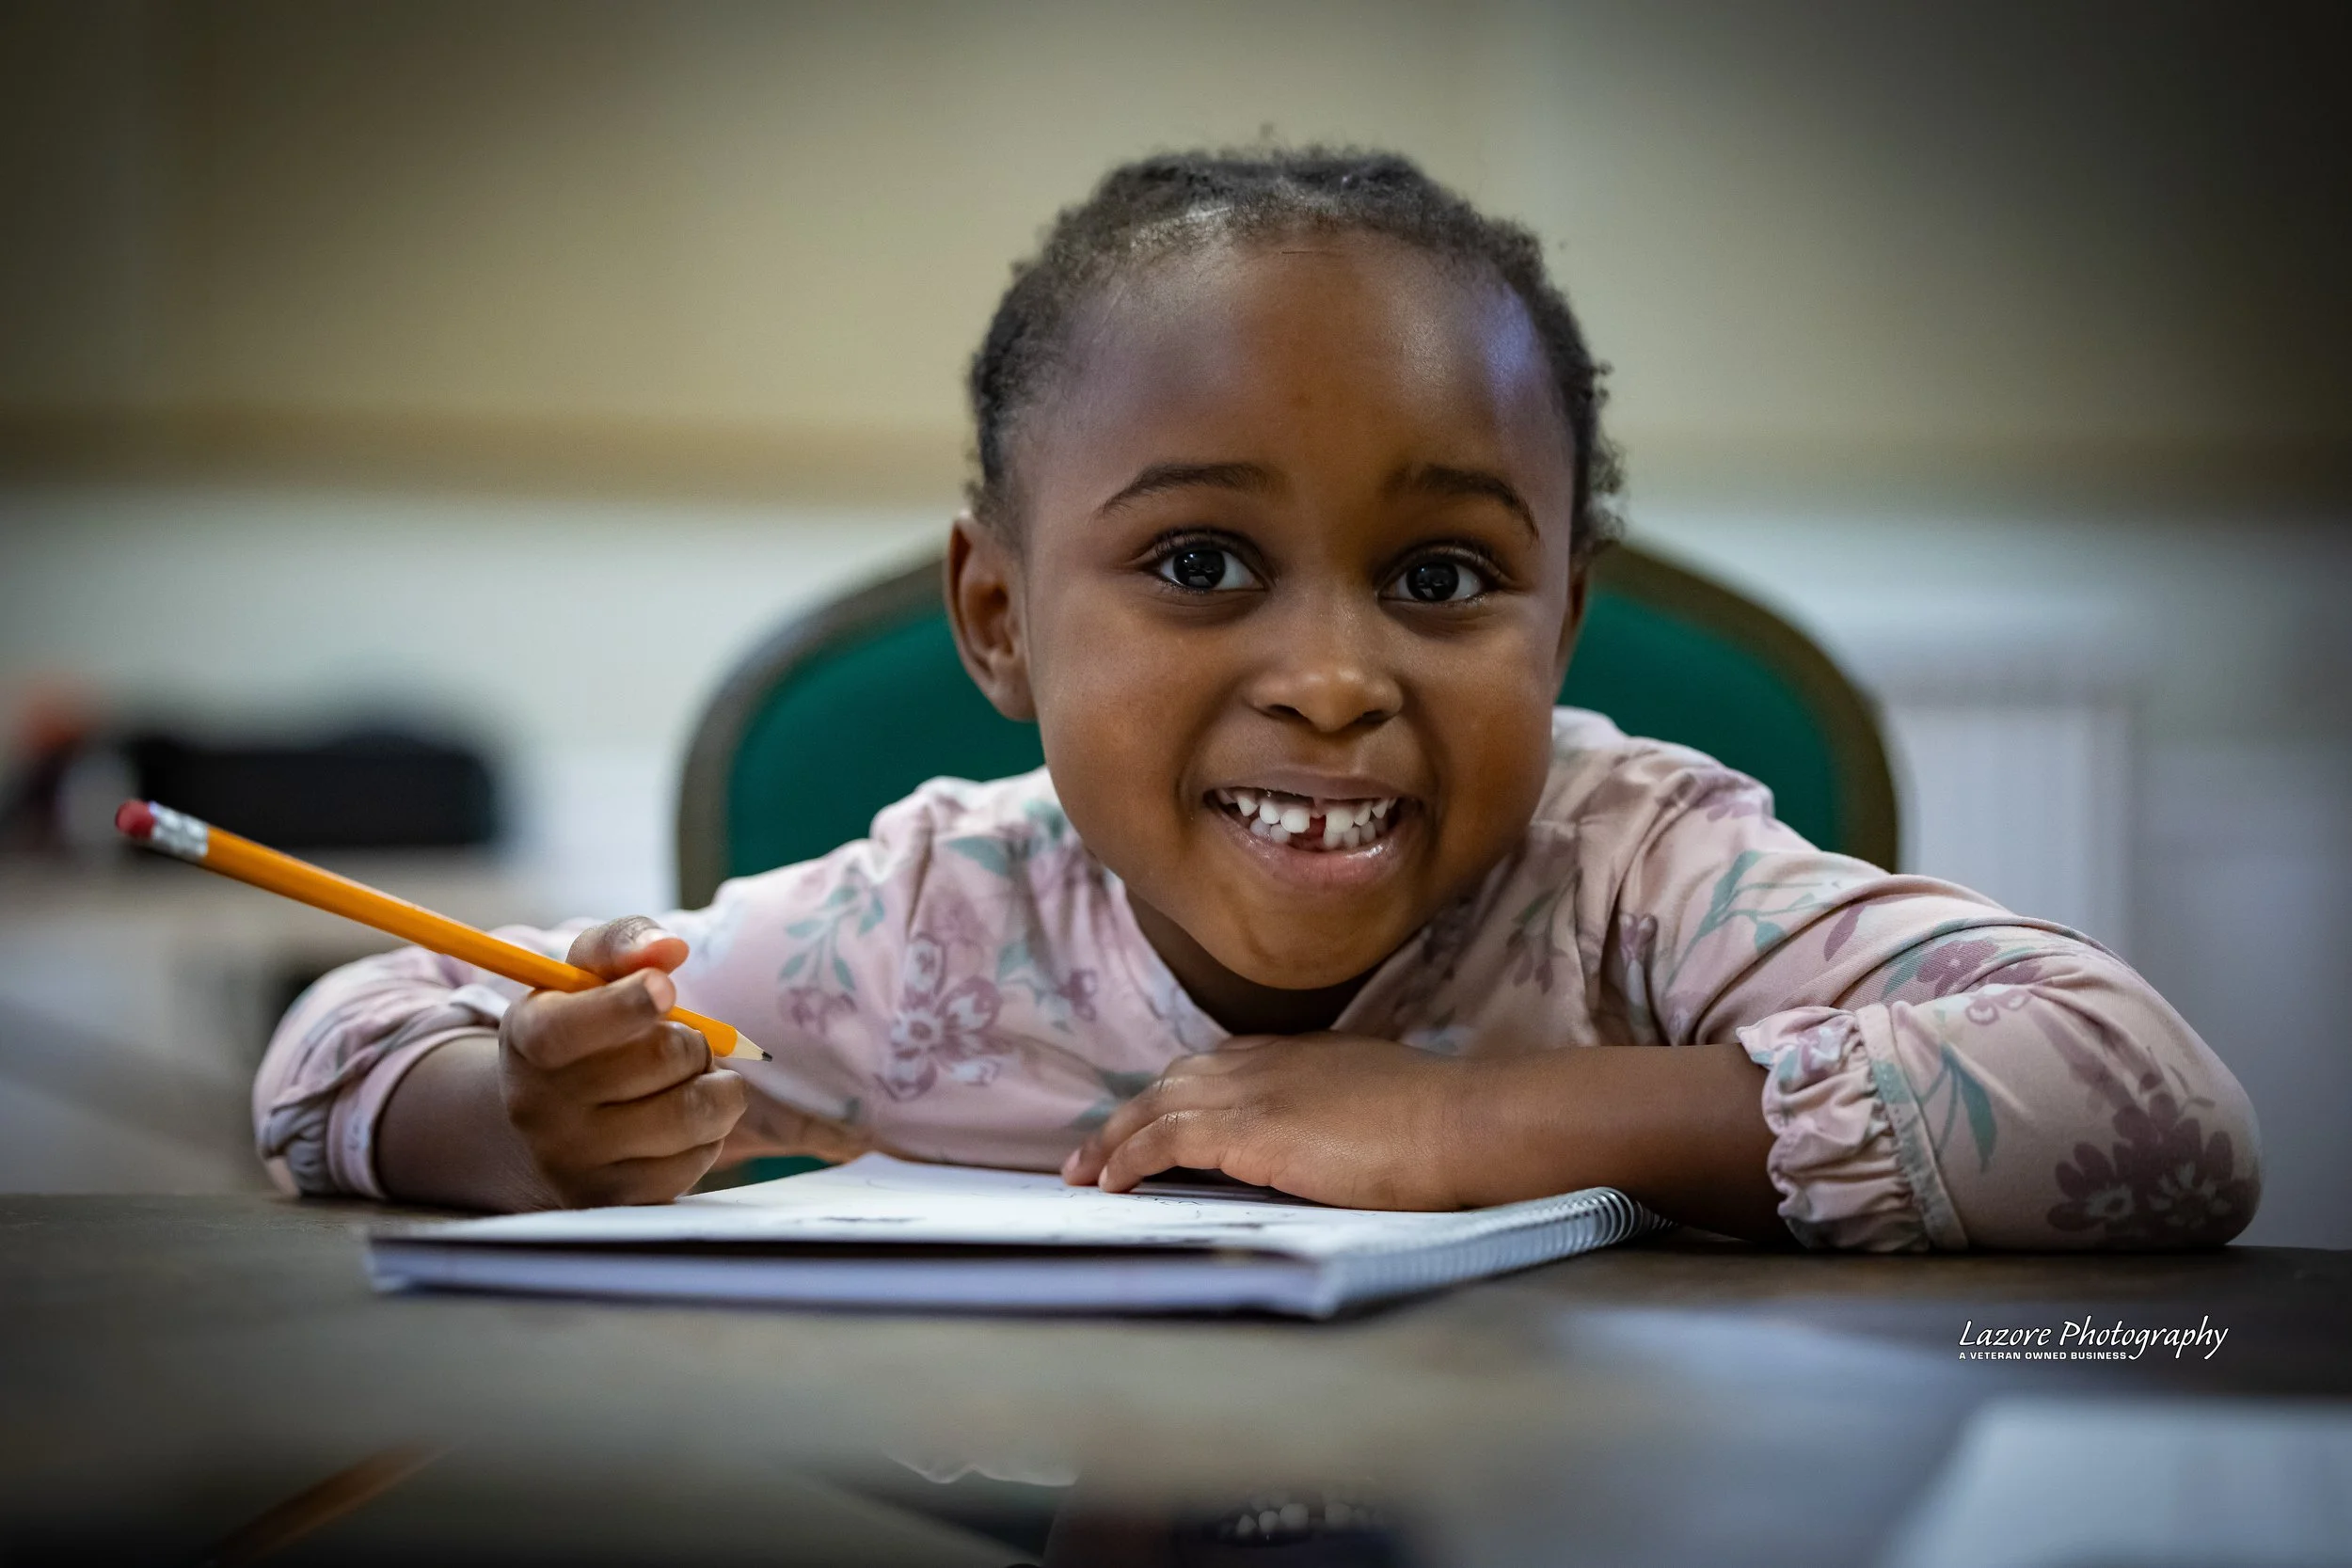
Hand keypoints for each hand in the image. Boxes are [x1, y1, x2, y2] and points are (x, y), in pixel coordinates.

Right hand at [498, 916, 748, 1205]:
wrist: (548, 1121)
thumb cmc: (582, 1029)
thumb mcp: (584, 974)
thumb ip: (622, 944)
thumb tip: (669, 949)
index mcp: (528, 1040)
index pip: (572, 1028)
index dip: (628, 1004)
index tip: (664, 987)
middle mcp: (540, 1108)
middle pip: (663, 1058)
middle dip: (694, 1039)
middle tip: (684, 1039)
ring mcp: (575, 1162)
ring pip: (692, 1112)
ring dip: (716, 1086)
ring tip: (694, 1077)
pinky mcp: (615, 1200)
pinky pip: (697, 1160)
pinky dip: (710, 1132)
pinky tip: (682, 1120)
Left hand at [1060, 1033, 1475, 1209]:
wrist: (1460, 1123)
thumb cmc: (1445, 1126)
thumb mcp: (1383, 1104)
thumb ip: (1344, 1114)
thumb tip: (1336, 1146)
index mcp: (1302, 1053)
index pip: (1222, 1065)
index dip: (1182, 1095)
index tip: (1159, 1118)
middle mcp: (1267, 1061)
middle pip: (1178, 1079)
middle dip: (1134, 1113)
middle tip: (1099, 1150)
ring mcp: (1253, 1090)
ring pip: (1158, 1104)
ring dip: (1116, 1138)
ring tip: (1086, 1172)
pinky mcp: (1245, 1128)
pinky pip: (1164, 1139)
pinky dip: (1130, 1157)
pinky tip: (1111, 1182)